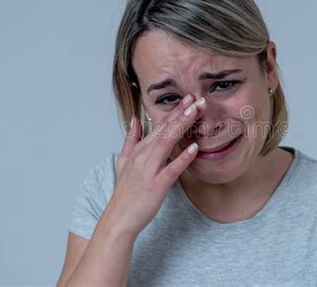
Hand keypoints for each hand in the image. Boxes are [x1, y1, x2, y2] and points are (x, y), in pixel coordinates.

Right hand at [110, 94, 205, 236]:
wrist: (119, 218)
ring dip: (182, 125)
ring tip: (196, 112)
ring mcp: (150, 169)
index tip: (188, 98)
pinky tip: (194, 148)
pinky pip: (172, 169)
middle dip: (181, 112)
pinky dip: (183, 157)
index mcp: (139, 150)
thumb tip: (135, 120)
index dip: (174, 111)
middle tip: (197, 98)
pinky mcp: (157, 184)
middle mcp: (144, 155)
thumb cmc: (125, 192)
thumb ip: (131, 139)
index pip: (159, 125)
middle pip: (165, 129)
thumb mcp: (123, 161)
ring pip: (167, 142)